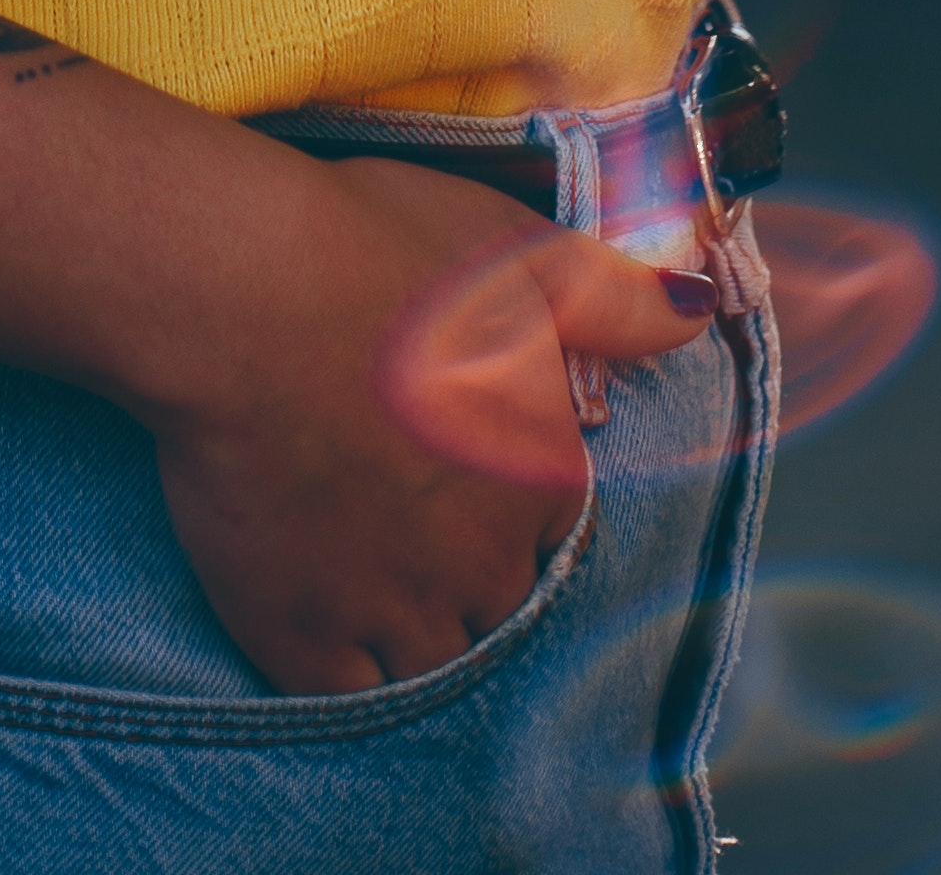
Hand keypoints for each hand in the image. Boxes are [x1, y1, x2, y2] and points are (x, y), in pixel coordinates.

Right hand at [140, 158, 709, 695]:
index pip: (555, 525)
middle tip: (406, 514)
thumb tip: (699, 312)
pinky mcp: (303, 641)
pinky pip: (347, 692)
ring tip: (364, 569)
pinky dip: (343, 665)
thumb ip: (615, 298)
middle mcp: (484, 563)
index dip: (510, 496)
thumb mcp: (517, 248)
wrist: (241, 298)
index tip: (462, 466)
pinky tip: (321, 615)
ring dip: (411, 626)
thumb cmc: (376, 252)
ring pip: (430, 660)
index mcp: (542, 476)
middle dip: (466, 568)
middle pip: (497, 601)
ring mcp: (394, 611)